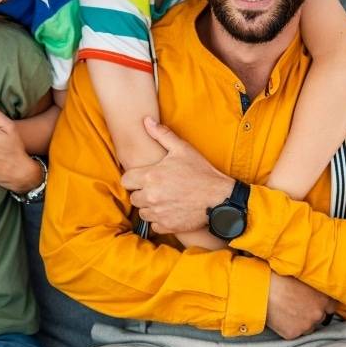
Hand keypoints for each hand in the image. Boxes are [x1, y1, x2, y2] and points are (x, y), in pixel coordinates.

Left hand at [121, 118, 233, 234]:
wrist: (219, 198)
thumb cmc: (201, 172)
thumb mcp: (182, 149)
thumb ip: (161, 135)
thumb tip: (146, 121)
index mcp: (151, 177)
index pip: (126, 180)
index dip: (133, 178)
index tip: (143, 178)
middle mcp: (151, 196)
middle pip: (133, 197)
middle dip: (142, 192)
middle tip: (157, 188)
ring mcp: (158, 213)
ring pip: (142, 212)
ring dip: (149, 207)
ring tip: (164, 199)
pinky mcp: (167, 226)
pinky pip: (154, 225)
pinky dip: (159, 220)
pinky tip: (170, 211)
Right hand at [266, 272, 337, 339]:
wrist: (260, 290)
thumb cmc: (279, 278)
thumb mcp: (302, 277)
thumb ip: (314, 285)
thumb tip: (318, 285)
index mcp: (323, 298)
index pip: (332, 306)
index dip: (322, 304)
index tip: (315, 302)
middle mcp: (318, 314)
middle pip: (320, 318)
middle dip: (311, 313)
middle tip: (297, 305)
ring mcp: (306, 325)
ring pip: (308, 327)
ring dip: (301, 322)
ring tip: (287, 311)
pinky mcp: (293, 334)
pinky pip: (294, 333)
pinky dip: (289, 327)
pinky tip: (281, 317)